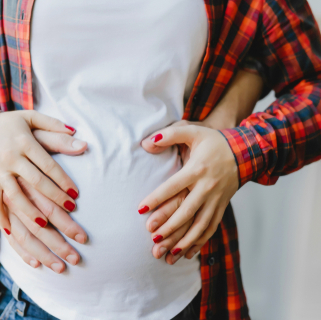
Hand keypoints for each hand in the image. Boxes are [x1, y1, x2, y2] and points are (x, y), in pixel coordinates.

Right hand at [0, 110, 80, 242]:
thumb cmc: (10, 125)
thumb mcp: (32, 118)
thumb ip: (55, 128)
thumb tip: (80, 140)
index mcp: (24, 142)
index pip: (48, 165)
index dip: (63, 180)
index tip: (76, 194)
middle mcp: (9, 158)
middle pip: (35, 183)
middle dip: (55, 198)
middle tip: (71, 211)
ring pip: (15, 197)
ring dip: (31, 213)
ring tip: (46, 227)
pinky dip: (1, 219)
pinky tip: (12, 233)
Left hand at [139, 123, 238, 263]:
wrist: (246, 151)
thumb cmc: (214, 141)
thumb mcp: (193, 131)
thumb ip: (169, 135)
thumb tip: (146, 143)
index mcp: (197, 170)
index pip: (173, 186)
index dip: (156, 198)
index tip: (140, 209)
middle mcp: (207, 187)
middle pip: (187, 211)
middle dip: (170, 227)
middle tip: (153, 238)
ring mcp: (217, 200)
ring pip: (200, 225)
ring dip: (185, 241)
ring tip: (169, 255)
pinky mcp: (222, 207)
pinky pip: (211, 228)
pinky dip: (199, 242)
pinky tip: (186, 254)